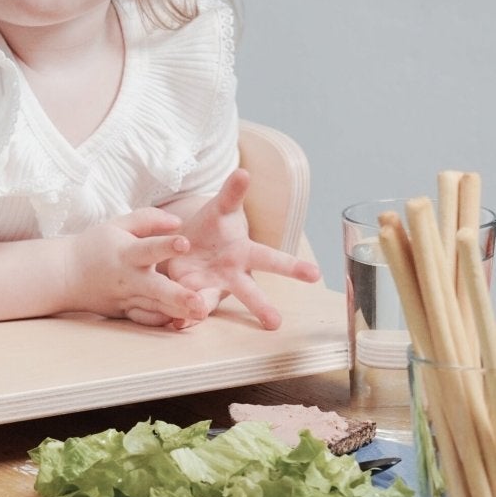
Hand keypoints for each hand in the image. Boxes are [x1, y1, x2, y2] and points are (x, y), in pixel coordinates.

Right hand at [63, 210, 206, 326]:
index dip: (167, 246)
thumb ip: (148, 219)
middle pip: (156, 288)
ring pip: (156, 307)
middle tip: (200, 303)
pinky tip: (182, 322)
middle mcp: (129, 279)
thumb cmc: (94, 246)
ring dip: (179, 312)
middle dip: (179, 296)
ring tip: (201, 314)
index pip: (149, 248)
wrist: (65, 275)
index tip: (185, 242)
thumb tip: (178, 222)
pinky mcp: (125, 312)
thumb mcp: (117, 225)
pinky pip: (145, 319)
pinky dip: (161, 320)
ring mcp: (127, 298)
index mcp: (126, 253)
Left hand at [160, 169, 319, 329]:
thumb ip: (232, 193)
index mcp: (246, 254)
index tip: (316, 275)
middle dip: (262, 306)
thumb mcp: (222, 208)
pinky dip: (184, 315)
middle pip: (249, 291)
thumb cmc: (213, 226)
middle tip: (276, 324)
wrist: (187, 242)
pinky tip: (179, 323)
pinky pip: (188, 307)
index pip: (272, 259)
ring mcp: (210, 287)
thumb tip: (244, 172)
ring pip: (211, 302)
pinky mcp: (188, 294)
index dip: (293, 267)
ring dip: (205, 308)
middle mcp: (232, 276)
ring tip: (198, 313)